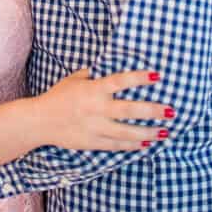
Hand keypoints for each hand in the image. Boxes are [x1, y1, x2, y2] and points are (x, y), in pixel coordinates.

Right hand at [35, 68, 171, 151]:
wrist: (41, 121)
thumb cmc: (59, 96)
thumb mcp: (75, 79)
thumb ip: (94, 74)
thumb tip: (110, 65)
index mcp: (93, 89)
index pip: (120, 81)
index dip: (139, 78)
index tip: (157, 75)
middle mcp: (97, 109)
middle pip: (130, 110)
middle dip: (152, 110)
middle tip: (170, 111)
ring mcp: (96, 128)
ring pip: (127, 132)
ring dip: (148, 132)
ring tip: (165, 132)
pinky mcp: (93, 143)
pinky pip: (117, 146)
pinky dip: (133, 145)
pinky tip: (146, 143)